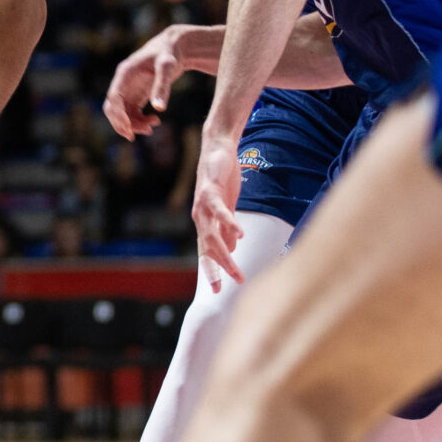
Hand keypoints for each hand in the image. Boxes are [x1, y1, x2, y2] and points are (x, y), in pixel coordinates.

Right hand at [105, 27, 186, 139]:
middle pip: (112, 108)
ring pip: (122, 114)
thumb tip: (159, 108)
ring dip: (133, 124)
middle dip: (122, 124)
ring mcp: (128, 89)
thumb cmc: (170, 53)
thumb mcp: (167, 67)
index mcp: (125, 73)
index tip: (129, 129)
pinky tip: (155, 121)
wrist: (174, 47)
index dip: (118, 115)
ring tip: (153, 126)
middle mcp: (123, 82)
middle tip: (135, 136)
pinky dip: (140, 121)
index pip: (113, 98)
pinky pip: (131, 113)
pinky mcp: (136, 94)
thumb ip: (162, 86)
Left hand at [191, 126, 245, 286]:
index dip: (211, 271)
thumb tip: (232, 247)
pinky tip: (241, 235)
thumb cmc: (222, 180)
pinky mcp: (211, 192)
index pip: (207, 252)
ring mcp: (203, 206)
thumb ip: (227, 228)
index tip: (218, 290)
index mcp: (204, 223)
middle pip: (209, 249)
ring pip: (213, 236)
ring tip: (236, 269)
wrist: (217, 150)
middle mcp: (200, 218)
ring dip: (225, 254)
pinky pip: (221, 212)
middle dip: (219, 269)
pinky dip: (230, 224)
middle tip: (230, 284)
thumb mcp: (227, 208)